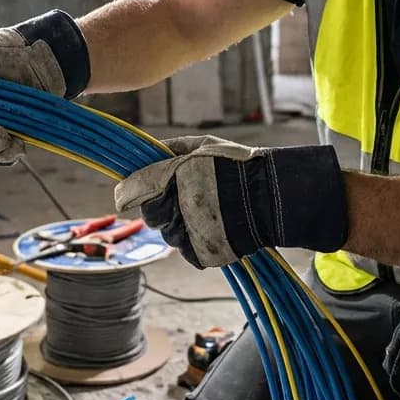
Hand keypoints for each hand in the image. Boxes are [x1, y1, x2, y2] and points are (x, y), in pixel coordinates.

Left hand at [113, 136, 348, 267]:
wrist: (271, 198)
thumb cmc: (238, 167)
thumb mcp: (205, 145)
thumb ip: (172, 148)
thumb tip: (147, 148)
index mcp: (170, 178)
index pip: (130, 191)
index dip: (128, 192)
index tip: (128, 193)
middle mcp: (174, 209)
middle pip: (150, 215)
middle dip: (161, 207)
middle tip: (184, 198)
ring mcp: (187, 235)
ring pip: (169, 234)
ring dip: (180, 225)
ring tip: (208, 212)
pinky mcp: (200, 254)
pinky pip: (187, 250)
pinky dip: (196, 241)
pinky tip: (214, 227)